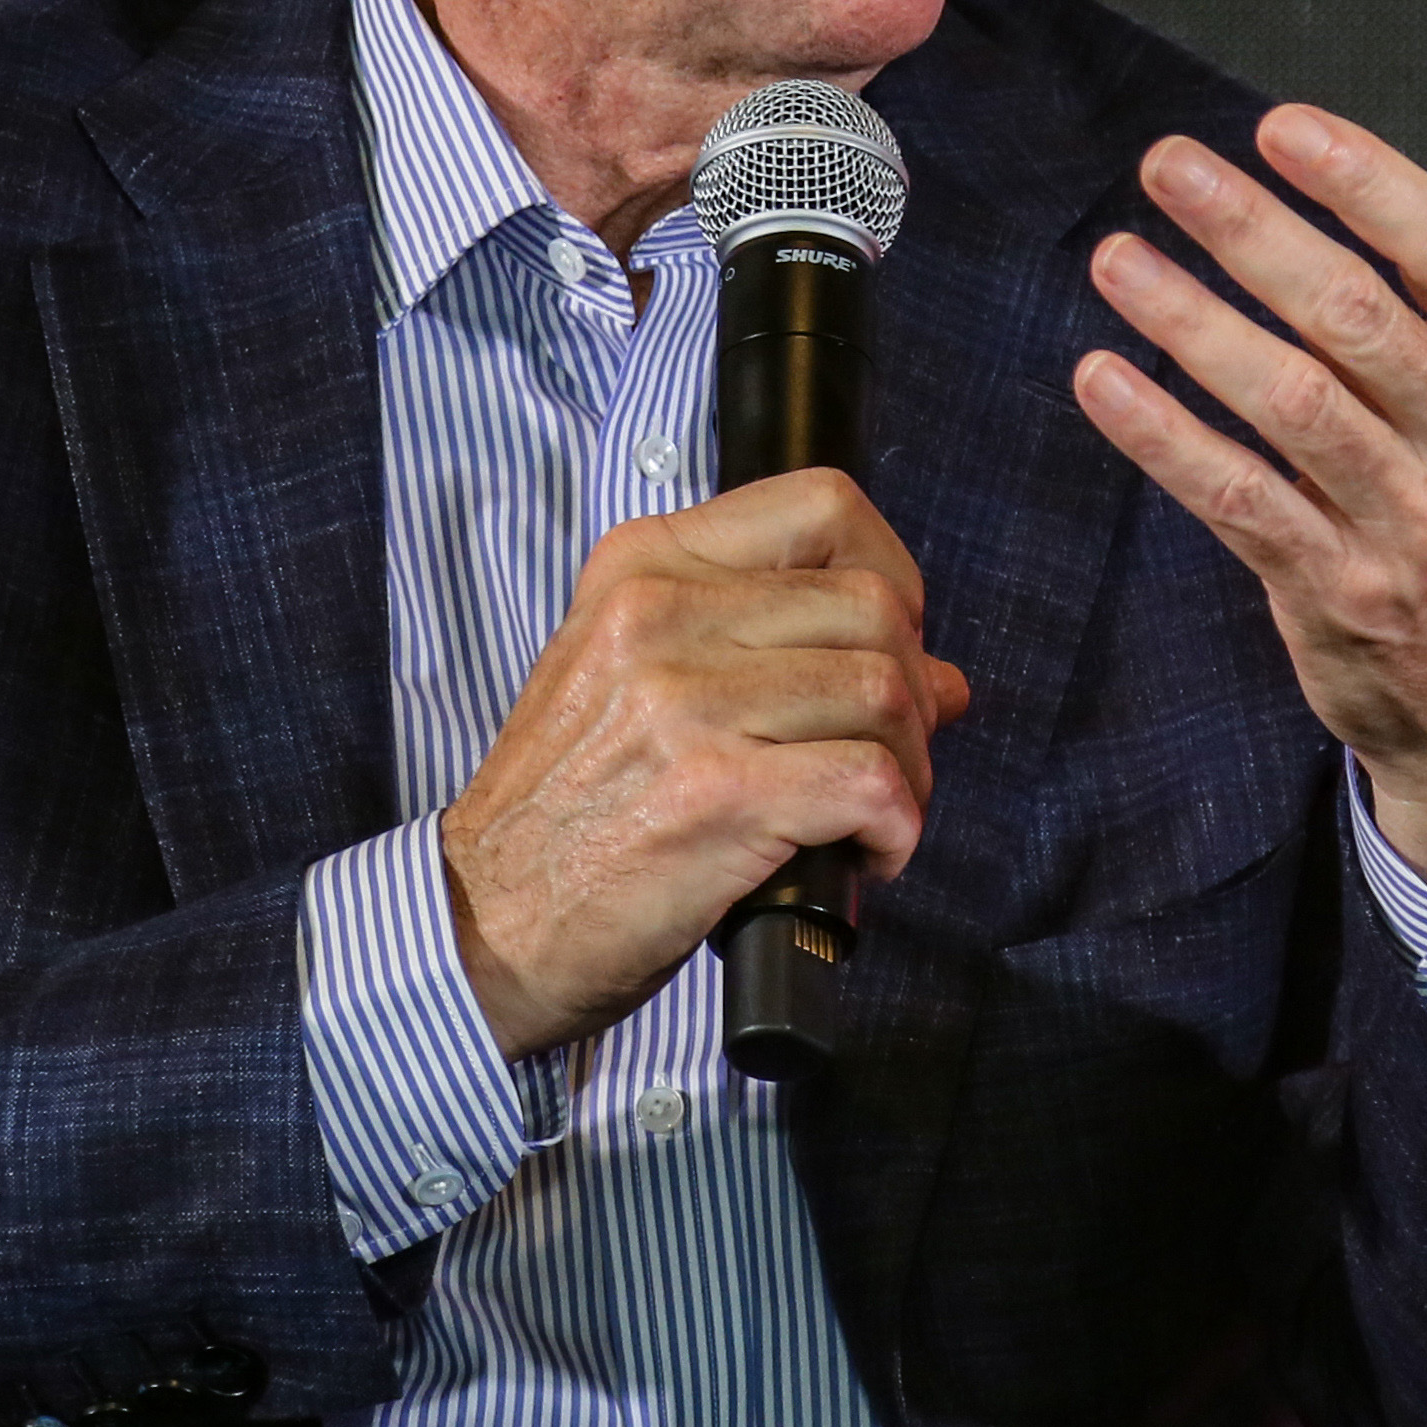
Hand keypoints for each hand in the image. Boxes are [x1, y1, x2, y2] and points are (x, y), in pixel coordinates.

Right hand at [438, 469, 971, 1059]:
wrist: (487, 919)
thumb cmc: (570, 809)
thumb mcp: (635, 678)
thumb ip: (769, 649)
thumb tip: (939, 673)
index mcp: (642, 566)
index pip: (822, 507)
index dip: (891, 571)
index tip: (892, 641)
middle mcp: (661, 616)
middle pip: (874, 608)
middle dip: (914, 689)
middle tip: (892, 753)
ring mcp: (687, 702)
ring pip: (888, 694)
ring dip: (912, 770)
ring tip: (878, 815)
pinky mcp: (719, 794)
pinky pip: (872, 783)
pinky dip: (897, 829)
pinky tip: (867, 856)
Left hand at [1072, 109, 1426, 891]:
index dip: (1367, 182)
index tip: (1279, 125)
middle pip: (1355, 315)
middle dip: (1252, 230)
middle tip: (1167, 162)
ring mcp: (1412, 527)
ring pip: (1287, 401)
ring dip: (1190, 323)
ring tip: (1115, 257)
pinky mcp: (1339, 594)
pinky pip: (1238, 499)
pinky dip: (1164, 438)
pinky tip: (1100, 379)